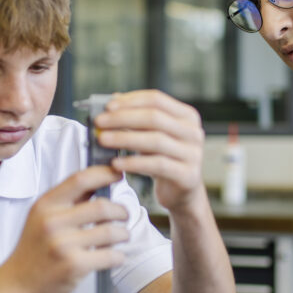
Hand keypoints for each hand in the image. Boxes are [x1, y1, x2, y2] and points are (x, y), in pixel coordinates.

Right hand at [0, 165, 128, 292]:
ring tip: (122, 236)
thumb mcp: (41, 219)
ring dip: (123, 233)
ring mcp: (63, 245)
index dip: (104, 174)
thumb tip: (99, 182)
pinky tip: (116, 256)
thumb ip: (68, 202)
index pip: (80, 179)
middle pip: (102, 206)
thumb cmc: (33, 251)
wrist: (15, 285)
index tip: (118, 174)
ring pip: (110, 232)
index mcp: (46, 206)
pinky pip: (110, 256)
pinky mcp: (73, 266)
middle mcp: (53, 222)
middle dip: (121, 210)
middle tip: (125, 215)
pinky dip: (119, 256)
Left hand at [93, 90, 206, 212]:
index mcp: (186, 116)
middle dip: (123, 118)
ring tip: (102, 140)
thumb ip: (136, 118)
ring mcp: (193, 154)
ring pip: (155, 141)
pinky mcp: (188, 175)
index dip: (130, 101)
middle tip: (99, 122)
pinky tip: (115, 163)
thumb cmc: (162, 160)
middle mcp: (194, 132)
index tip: (107, 106)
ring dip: (125, 139)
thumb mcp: (151, 136)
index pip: (156, 99)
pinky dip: (133, 163)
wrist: (182, 194)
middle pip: (155, 118)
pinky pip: (157, 165)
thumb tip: (112, 99)